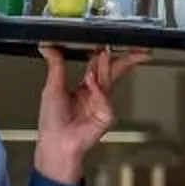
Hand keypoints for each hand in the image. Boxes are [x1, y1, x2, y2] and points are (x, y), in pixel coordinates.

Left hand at [34, 46, 147, 182]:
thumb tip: (49, 46)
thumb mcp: (53, 87)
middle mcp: (96, 95)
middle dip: (125, 58)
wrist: (56, 144)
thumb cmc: (53, 122)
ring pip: (108, 81)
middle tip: (135, 46)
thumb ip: (56, 65)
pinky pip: (105, 99)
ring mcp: (102, 106)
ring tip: (104, 51)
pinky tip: (91, 83)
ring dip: (106, 66)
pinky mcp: (106, 116)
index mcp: (85, 88)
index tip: (108, 41)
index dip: (104, 54)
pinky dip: (97, 90)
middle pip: (113, 72)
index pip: (99, 66)